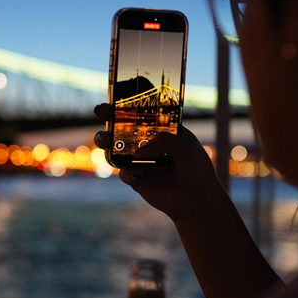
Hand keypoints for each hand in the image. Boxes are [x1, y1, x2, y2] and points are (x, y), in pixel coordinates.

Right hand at [94, 104, 223, 223]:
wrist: (197, 200)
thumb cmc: (197, 169)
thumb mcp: (185, 146)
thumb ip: (162, 141)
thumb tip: (137, 153)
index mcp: (162, 130)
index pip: (142, 113)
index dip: (127, 104)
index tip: (115, 96)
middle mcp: (149, 144)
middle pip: (123, 128)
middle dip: (109, 118)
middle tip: (100, 111)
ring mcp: (141, 161)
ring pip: (116, 149)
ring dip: (105, 141)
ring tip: (103, 139)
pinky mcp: (137, 179)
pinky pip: (124, 172)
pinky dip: (126, 171)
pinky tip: (135, 172)